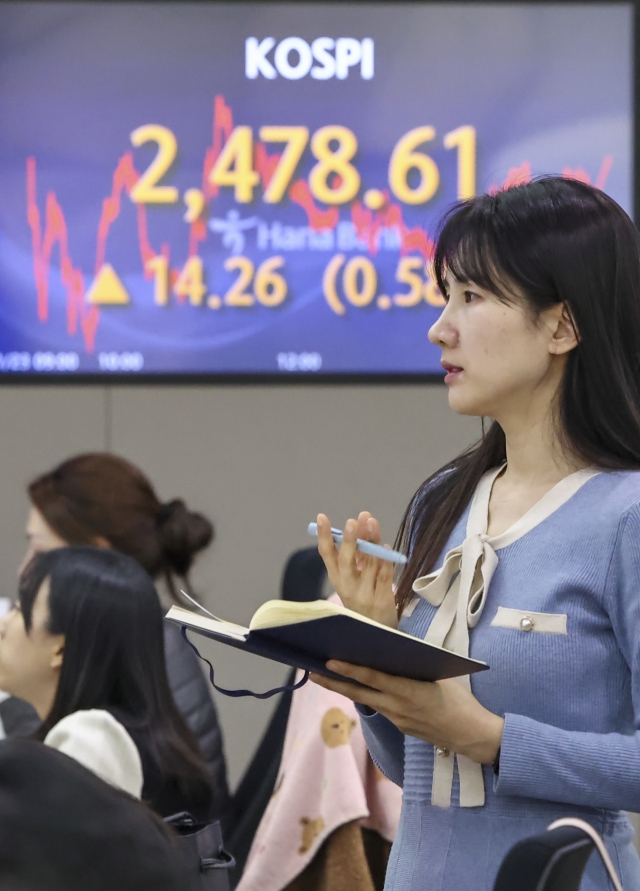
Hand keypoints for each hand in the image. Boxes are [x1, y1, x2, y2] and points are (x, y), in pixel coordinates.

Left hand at [310, 661, 503, 764]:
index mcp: (409, 692)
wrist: (472, 736)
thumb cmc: (460, 700)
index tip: (330, 660)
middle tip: (312, 670)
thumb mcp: (438, 677)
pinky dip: (365, 696)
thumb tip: (393, 650)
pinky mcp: (399, 726)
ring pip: (366, 700)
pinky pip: (379, 707)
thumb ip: (414, 666)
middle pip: (359, 693)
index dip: (350, 670)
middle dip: (334, 681)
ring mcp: (397, 719)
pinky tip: (357, 688)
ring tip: (325, 675)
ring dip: (345, 688)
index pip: (373, 678)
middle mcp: (397, 708)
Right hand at [316, 512, 397, 627]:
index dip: (323, 535)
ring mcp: (364, 594)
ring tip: (372, 522)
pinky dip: (385, 561)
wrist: (377, 630)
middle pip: (345, 561)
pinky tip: (386, 547)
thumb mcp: (354, 576)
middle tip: (351, 521)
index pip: (327, 555)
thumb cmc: (364, 596)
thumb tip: (362, 521)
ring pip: (367, 564)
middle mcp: (348, 586)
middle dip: (349, 540)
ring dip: (371, 541)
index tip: (321, 517)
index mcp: (337, 578)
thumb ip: (357, 551)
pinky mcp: (381, 600)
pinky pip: (383, 577)